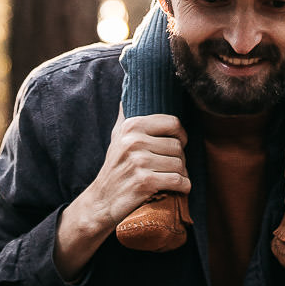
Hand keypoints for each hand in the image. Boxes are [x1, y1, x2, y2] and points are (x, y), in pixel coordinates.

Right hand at [55, 110, 189, 280]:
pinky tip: (178, 189)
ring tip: (173, 178)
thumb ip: (127, 113)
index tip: (178, 144)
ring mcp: (139, 162)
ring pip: (181, 164)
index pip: (173, 123)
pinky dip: (183, 187)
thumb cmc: (115, 167)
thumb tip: (129, 83)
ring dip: (182, 174)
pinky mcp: (145, 183)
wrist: (101, 202)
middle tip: (172, 167)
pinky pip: (179, 181)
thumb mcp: (117, 136)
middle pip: (179, 146)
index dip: (181, 135)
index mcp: (131, 126)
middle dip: (180, 159)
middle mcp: (134, 142)